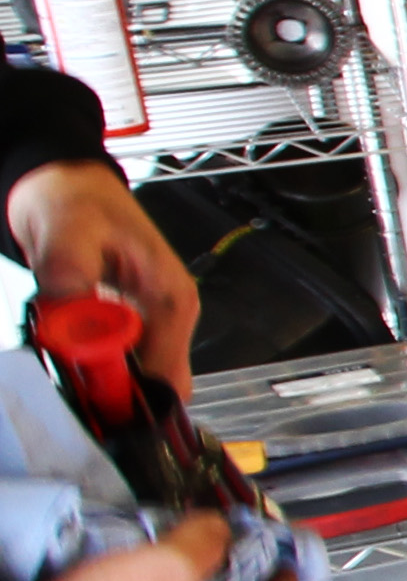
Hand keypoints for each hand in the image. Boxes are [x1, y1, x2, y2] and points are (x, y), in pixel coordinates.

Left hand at [7, 160, 194, 387]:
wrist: (62, 184)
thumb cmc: (74, 201)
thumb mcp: (69, 239)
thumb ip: (73, 289)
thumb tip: (80, 338)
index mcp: (173, 300)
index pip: (166, 378)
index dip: (126, 397)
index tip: (85, 395)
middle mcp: (169, 318)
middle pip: (149, 387)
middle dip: (105, 392)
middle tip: (64, 375)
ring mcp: (149, 323)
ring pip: (129, 379)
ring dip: (92, 377)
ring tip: (60, 352)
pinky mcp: (128, 325)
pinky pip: (112, 364)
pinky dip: (85, 364)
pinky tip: (64, 346)